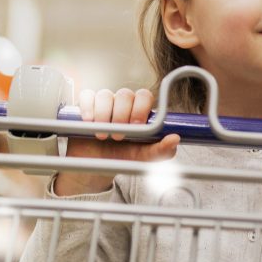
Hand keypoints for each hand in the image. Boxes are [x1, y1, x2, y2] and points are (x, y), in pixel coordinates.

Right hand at [54, 88, 179, 195]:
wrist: (98, 167)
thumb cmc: (124, 158)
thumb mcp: (144, 158)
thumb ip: (161, 150)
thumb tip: (175, 138)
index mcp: (139, 110)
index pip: (144, 96)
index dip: (141, 108)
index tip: (136, 126)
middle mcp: (122, 103)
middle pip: (125, 94)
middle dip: (122, 114)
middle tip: (118, 135)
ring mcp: (103, 103)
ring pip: (105, 94)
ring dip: (104, 114)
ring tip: (103, 134)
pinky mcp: (86, 106)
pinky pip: (87, 96)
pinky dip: (88, 107)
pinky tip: (89, 122)